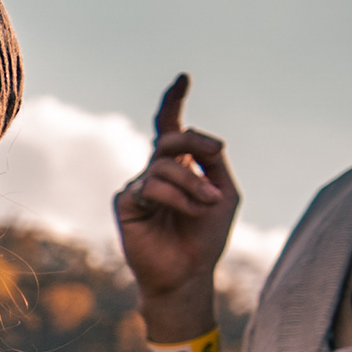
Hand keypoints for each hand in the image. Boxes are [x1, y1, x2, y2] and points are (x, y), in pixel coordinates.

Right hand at [116, 74, 240, 315]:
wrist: (188, 274)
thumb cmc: (206, 236)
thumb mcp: (225, 193)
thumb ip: (214, 163)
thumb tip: (199, 140)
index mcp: (179, 166)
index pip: (171, 127)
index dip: (174, 101)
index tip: (184, 78)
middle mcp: (156, 172)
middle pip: (170, 137)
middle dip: (194, 140)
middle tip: (215, 152)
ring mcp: (139, 186)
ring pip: (165, 166)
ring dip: (194, 183)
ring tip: (209, 202)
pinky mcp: (126, 203)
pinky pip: (153, 187)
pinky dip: (179, 197)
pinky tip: (191, 211)